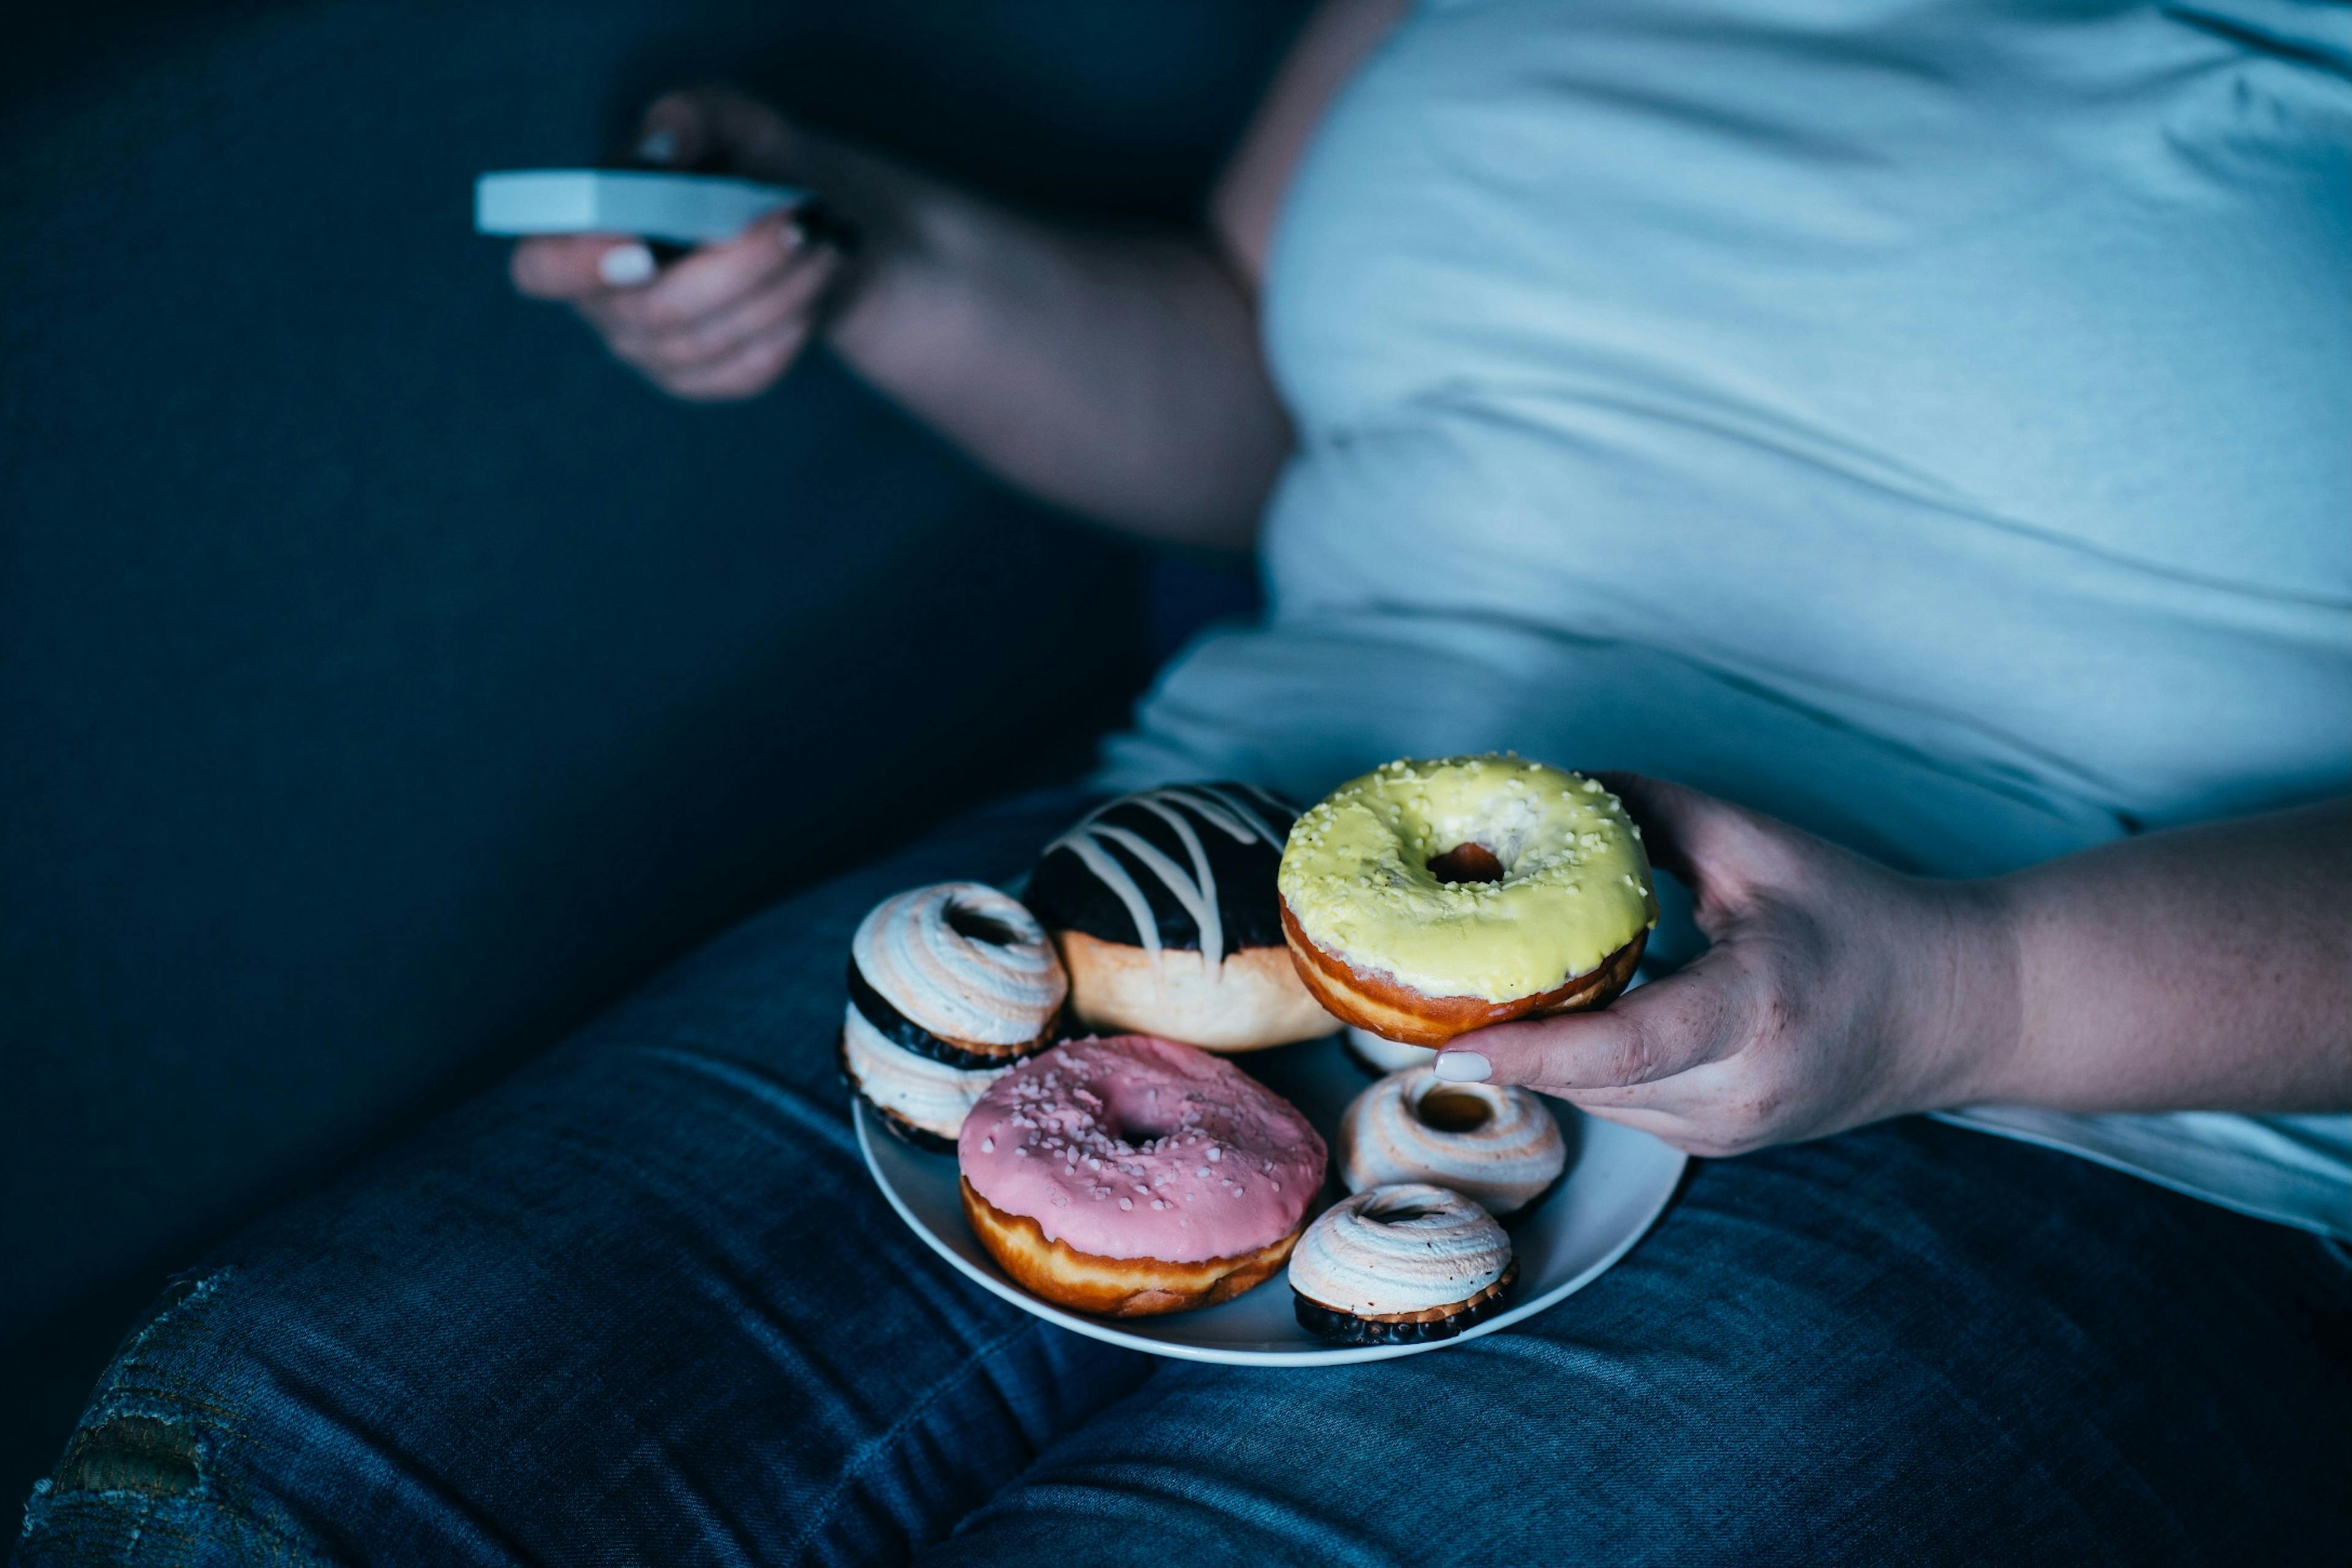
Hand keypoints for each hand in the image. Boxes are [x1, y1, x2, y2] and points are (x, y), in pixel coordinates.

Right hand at [508, 88, 848, 401]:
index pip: (541, 269)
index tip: (641, 251)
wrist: (806, 218)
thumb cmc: (744, 158)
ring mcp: (653, 352)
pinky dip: (790, 325)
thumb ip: (685, 120)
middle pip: (654, 309)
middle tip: (800, 224)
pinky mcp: (705, 382)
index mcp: (582, 232)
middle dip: (736, 264)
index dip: (577, 267)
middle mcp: (604, 303)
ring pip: (709, 340)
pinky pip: (746, 370)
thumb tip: (660, 150)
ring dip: (778, 290)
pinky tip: (812, 284)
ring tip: (822, 242)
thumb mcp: (723, 117)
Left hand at [1435, 775, 2016, 1155]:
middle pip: (1588, 1078)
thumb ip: (1648, 812)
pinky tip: (1557, 1016)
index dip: (1527, 1052)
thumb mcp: (1758, 846)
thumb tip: (1548, 787)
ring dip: (1544, 1053)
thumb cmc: (1861, 914)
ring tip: (1475, 995)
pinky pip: (1624, 1106)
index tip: (1447, 1044)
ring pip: (1596, 1100)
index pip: (1620, 1049)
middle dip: (1508, 1039)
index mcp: (1755, 1013)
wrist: (1958, 1007)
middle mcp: (1740, 1090)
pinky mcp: (1723, 1142)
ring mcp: (1732, 1130)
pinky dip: (1584, 1066)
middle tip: (1423, 990)